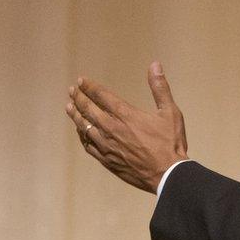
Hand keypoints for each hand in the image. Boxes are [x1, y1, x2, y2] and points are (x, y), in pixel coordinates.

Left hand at [65, 61, 187, 193]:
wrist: (167, 174)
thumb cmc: (171, 143)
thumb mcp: (170, 112)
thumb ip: (160, 88)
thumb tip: (155, 65)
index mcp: (126, 115)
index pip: (102, 96)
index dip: (90, 87)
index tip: (82, 80)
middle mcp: (112, 128)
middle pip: (88, 110)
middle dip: (78, 97)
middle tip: (72, 90)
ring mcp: (107, 145)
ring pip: (84, 127)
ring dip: (75, 115)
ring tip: (69, 106)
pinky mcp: (106, 160)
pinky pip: (88, 145)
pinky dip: (81, 135)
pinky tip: (80, 131)